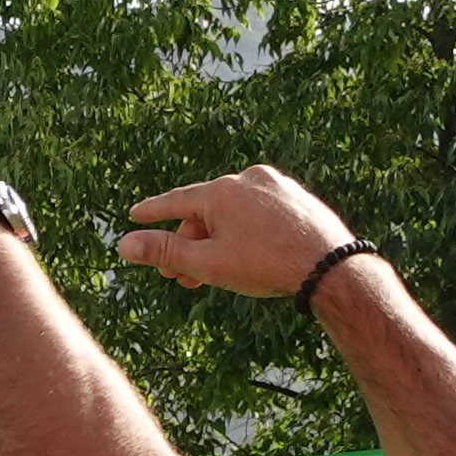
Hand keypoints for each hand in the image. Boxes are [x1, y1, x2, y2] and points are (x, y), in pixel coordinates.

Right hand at [115, 166, 356, 299]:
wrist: (332, 268)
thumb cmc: (267, 265)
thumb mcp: (207, 263)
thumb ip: (164, 251)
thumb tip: (124, 245)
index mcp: (221, 191)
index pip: (175, 201)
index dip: (152, 213)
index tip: (135, 216)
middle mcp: (248, 179)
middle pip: (206, 212)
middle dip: (191, 244)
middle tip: (181, 276)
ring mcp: (276, 185)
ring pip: (234, 213)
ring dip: (218, 241)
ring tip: (215, 272)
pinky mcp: (297, 197)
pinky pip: (259, 212)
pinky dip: (245, 231)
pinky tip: (247, 256)